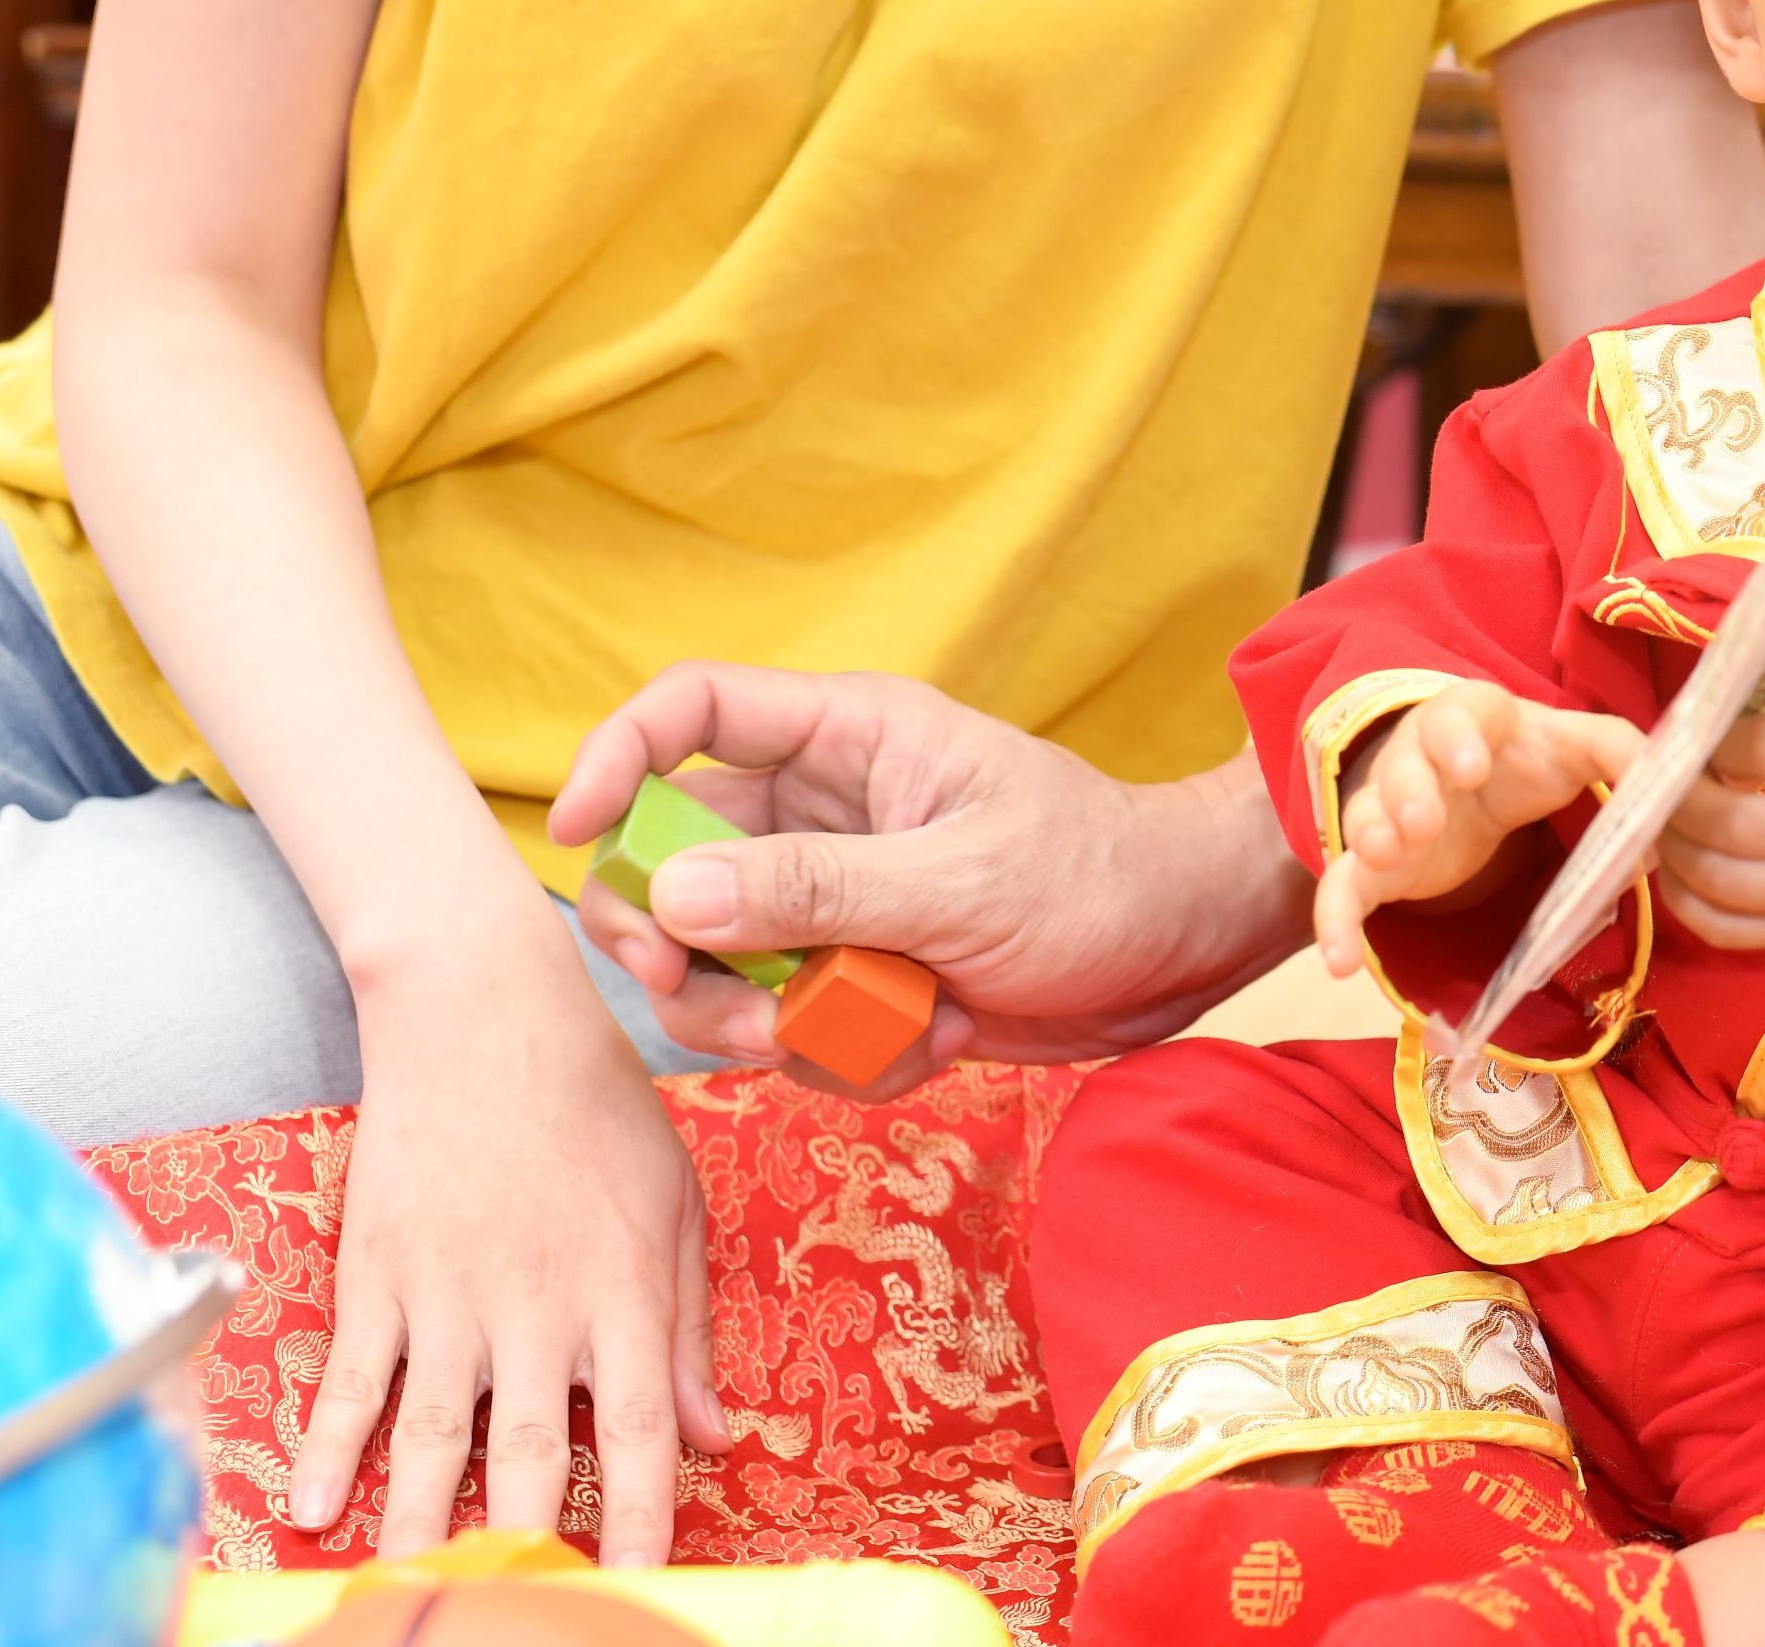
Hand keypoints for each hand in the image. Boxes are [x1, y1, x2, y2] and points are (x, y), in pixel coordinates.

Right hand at [286, 924, 723, 1563]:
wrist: (484, 1014)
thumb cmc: (597, 1103)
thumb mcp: (675, 1200)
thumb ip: (689, 1323)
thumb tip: (716, 1434)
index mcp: (622, 1287)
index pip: (643, 1426)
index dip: (643, 1514)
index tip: (640, 1582)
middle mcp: (537, 1303)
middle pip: (534, 1450)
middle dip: (529, 1541)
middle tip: (518, 1609)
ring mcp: (449, 1292)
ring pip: (434, 1435)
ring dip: (422, 1524)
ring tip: (411, 1591)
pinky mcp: (378, 1274)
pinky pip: (354, 1378)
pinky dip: (330, 1447)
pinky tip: (314, 1510)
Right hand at [552, 663, 1301, 1091]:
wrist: (1187, 948)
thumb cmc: (1101, 877)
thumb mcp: (962, 882)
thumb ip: (818, 890)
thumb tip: (672, 894)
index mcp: (849, 739)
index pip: (690, 711)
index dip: (614, 759)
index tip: (577, 837)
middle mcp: (825, 813)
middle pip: (672, 863)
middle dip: (680, 949)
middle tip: (722, 1003)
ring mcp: (839, 898)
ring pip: (722, 966)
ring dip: (772, 1022)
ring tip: (869, 1028)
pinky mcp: (862, 974)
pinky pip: (794, 1026)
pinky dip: (849, 1051)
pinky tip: (937, 1036)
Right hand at [1318, 683, 1642, 972]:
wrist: (1475, 779)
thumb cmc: (1529, 757)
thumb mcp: (1577, 749)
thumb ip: (1622, 758)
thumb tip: (1665, 819)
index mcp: (1473, 722)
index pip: (1459, 715)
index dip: (1460, 739)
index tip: (1472, 768)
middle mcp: (1418, 759)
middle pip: (1401, 767)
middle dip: (1409, 791)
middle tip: (1425, 821)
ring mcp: (1388, 813)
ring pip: (1365, 819)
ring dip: (1374, 837)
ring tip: (1392, 856)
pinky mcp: (1373, 866)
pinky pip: (1340, 892)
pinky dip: (1334, 925)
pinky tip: (1339, 966)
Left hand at [1654, 705, 1764, 951]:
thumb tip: (1691, 723)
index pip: (1762, 748)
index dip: (1713, 738)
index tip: (1699, 732)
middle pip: (1730, 824)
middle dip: (1676, 798)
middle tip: (1661, 777)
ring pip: (1719, 884)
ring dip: (1672, 848)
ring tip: (1666, 819)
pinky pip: (1728, 931)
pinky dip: (1685, 902)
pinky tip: (1680, 869)